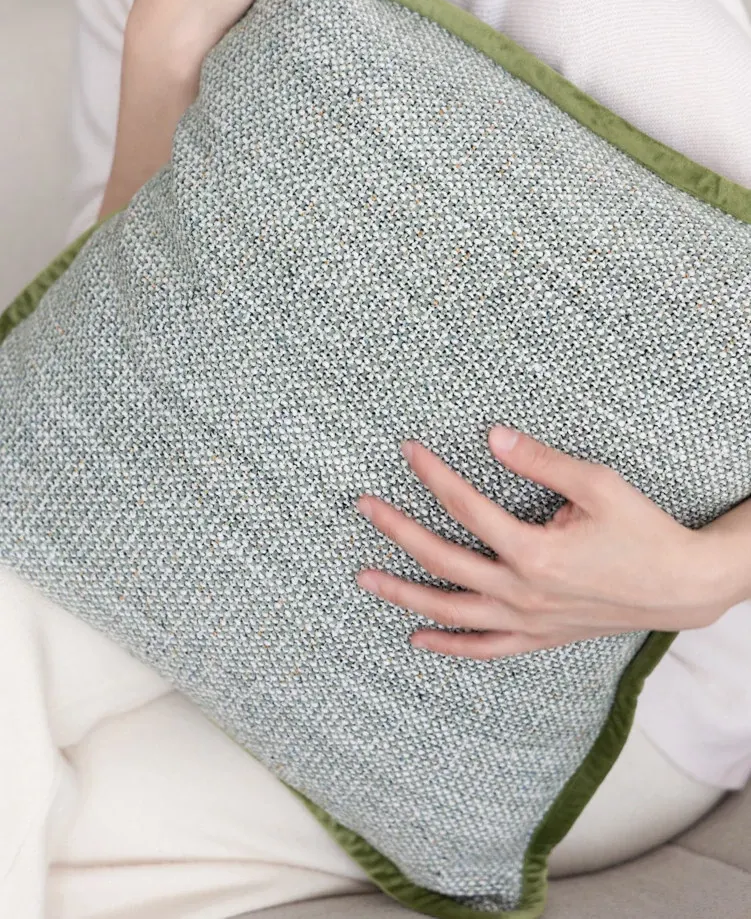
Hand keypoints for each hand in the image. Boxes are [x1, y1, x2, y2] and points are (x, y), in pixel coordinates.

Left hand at [354, 426, 736, 658]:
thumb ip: (540, 462)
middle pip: (442, 560)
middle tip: (363, 506)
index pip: (465, 506)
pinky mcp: (539, 638)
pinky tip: (417, 638)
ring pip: (451, 612)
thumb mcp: (597, 484)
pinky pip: (484, 649)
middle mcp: (522, 592)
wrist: (679, 587)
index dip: (432, 474)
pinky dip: (449, 646)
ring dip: (404, 594)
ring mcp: (527, 622)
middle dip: (397, 530)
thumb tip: (492, 436)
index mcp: (533, 551)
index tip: (407, 449)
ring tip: (364, 578)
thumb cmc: (642, 530)